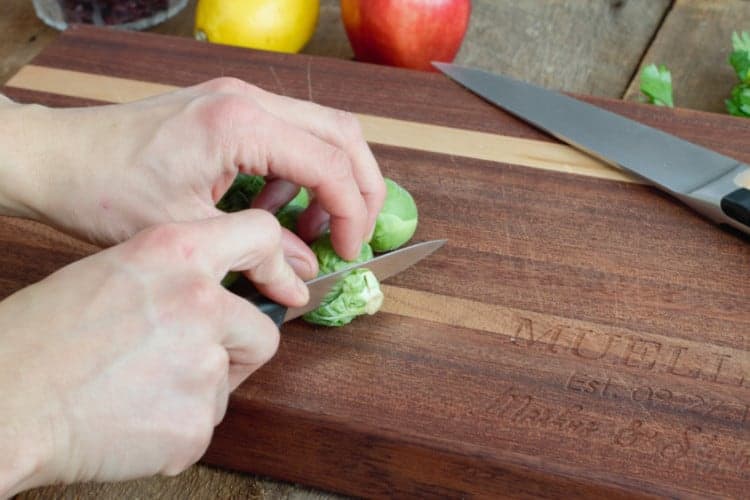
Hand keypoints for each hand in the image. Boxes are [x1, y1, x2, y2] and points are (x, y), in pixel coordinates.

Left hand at [0, 79, 385, 261]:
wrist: (53, 158)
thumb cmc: (104, 189)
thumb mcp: (190, 230)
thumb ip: (261, 252)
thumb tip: (306, 273)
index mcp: (240, 124)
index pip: (331, 164)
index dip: (352, 213)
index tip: (350, 250)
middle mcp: (247, 100)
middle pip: (342, 134)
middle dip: (361, 188)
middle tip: (353, 235)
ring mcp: (238, 99)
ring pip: (321, 130)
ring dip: (331, 179)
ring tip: (310, 229)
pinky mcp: (227, 110)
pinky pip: (288, 135)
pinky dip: (298, 173)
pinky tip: (273, 209)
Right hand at [0, 211, 305, 495]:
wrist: (6, 401)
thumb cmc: (41, 337)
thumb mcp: (112, 273)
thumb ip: (175, 276)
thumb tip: (217, 294)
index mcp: (175, 253)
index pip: (260, 234)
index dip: (274, 265)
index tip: (280, 286)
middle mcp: (199, 301)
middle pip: (262, 333)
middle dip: (234, 352)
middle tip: (186, 361)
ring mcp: (203, 363)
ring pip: (227, 382)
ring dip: (197, 391)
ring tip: (138, 389)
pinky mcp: (196, 421)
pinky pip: (204, 423)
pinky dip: (176, 427)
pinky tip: (132, 417)